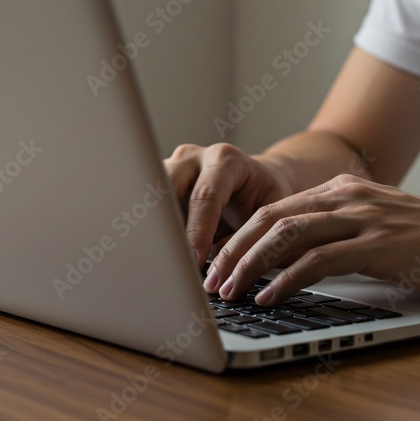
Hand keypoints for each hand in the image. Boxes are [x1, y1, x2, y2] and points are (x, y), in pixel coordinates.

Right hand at [163, 143, 293, 263]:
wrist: (258, 181)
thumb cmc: (265, 197)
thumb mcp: (269, 213)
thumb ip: (248, 235)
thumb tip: (219, 263)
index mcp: (226, 160)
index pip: (205, 195)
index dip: (198, 230)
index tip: (196, 259)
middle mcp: (195, 157)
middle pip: (169, 189)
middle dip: (168, 227)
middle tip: (172, 261)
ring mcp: (173, 166)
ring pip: (152, 196)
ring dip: (156, 228)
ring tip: (164, 258)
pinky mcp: (160, 180)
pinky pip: (150, 205)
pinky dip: (153, 228)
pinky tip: (160, 250)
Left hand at [202, 174, 419, 305]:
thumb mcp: (378, 225)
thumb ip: (339, 234)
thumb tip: (293, 262)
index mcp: (344, 189)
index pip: (276, 209)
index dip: (241, 236)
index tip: (219, 262)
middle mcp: (348, 196)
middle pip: (272, 218)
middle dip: (234, 250)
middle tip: (211, 279)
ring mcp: (363, 218)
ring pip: (287, 235)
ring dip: (251, 265)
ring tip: (230, 291)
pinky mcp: (378, 244)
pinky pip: (319, 261)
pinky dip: (287, 279)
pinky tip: (270, 297)